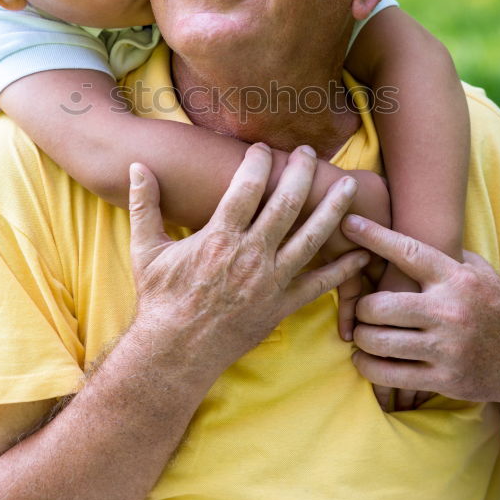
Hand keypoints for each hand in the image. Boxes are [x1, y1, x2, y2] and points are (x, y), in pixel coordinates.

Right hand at [128, 143, 370, 381]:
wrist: (174, 351)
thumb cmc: (160, 299)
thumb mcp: (145, 249)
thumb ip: (145, 205)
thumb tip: (137, 167)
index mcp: (219, 238)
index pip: (246, 187)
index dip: (258, 162)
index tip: (264, 148)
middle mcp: (250, 256)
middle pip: (286, 205)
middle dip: (301, 174)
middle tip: (309, 153)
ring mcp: (270, 282)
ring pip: (311, 239)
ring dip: (332, 210)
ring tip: (347, 187)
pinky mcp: (281, 306)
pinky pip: (319, 285)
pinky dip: (343, 269)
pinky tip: (362, 253)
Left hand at [341, 215, 499, 407]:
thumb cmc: (495, 307)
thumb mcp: (478, 272)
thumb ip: (445, 254)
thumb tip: (407, 232)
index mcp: (455, 279)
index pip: (408, 253)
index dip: (375, 238)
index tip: (349, 224)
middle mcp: (449, 312)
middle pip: (382, 305)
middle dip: (361, 306)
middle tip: (361, 307)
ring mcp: (446, 348)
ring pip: (380, 342)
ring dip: (362, 337)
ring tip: (361, 333)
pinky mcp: (444, 379)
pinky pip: (390, 375)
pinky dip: (368, 366)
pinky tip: (365, 359)